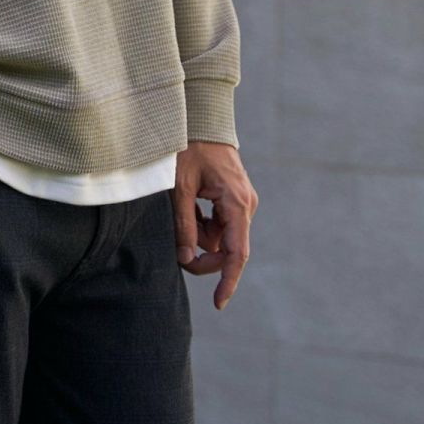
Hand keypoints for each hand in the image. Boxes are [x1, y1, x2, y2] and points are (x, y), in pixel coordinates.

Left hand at [172, 140, 257, 310]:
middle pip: (227, 248)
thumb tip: (186, 258)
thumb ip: (184, 224)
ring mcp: (242, 202)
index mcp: (237, 204)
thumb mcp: (180, 187)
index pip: (237, 253)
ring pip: (220, 237)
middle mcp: (245, 206)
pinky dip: (202, 222)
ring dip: (199, 234)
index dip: (228, 281)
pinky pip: (219, 224)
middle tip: (177, 251)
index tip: (218, 303)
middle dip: (203, 252)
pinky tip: (191, 202)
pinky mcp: (235, 199)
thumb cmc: (189, 149)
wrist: (202, 119)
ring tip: (182, 205)